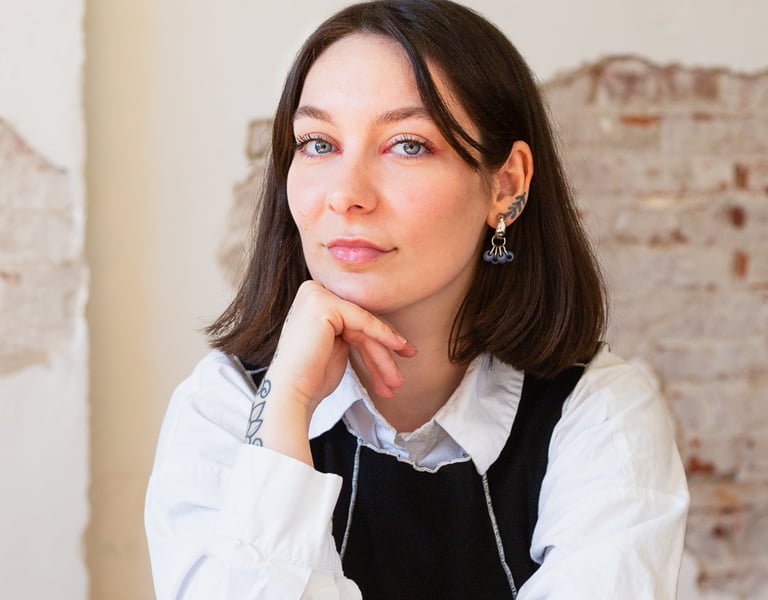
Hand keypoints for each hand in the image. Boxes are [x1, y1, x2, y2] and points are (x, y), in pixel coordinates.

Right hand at [251, 281, 415, 464]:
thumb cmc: (312, 378)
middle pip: (361, 322)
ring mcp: (316, 295)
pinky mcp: (323, 304)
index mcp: (314, 300)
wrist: (291, 393)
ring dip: (384, 356)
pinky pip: (363, 321)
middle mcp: (313, 291)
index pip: (355, 318)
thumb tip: (387, 330)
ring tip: (396, 381)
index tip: (402, 357)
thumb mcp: (338, 347)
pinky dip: (384, 336)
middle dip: (384, 351)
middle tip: (399, 377)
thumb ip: (354, 332)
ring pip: (364, 324)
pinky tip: (399, 348)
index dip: (380, 339)